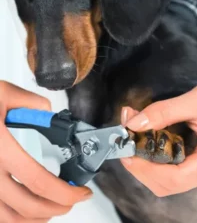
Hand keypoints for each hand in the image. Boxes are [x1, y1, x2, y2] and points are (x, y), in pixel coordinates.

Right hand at [0, 81, 92, 221]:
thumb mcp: (3, 93)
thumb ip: (32, 103)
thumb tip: (49, 115)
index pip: (38, 181)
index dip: (65, 192)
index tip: (81, 191)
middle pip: (26, 206)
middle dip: (58, 206)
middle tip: (73, 199)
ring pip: (8, 218)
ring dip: (36, 217)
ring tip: (54, 207)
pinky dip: (14, 219)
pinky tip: (26, 211)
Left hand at [120, 75, 196, 196]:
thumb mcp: (192, 101)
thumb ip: (161, 113)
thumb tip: (132, 124)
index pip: (172, 179)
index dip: (145, 169)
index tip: (126, 152)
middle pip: (167, 184)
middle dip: (142, 167)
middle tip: (127, 144)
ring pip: (168, 180)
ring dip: (147, 163)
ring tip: (135, 139)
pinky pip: (173, 169)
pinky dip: (156, 159)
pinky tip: (148, 142)